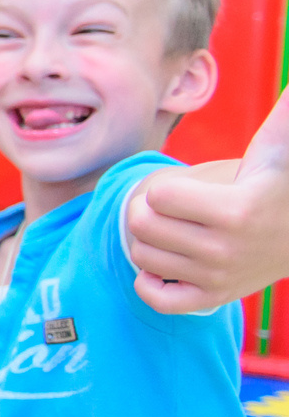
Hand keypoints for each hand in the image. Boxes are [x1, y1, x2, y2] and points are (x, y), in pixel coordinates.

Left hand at [126, 85, 288, 311]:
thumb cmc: (277, 180)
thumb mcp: (278, 146)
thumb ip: (283, 117)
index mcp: (235, 210)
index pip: (156, 197)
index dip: (163, 188)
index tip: (182, 188)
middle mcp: (225, 250)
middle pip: (141, 227)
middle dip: (146, 211)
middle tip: (167, 208)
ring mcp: (219, 278)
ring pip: (142, 258)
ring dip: (147, 241)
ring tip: (172, 230)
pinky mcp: (214, 299)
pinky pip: (156, 298)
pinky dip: (150, 280)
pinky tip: (167, 261)